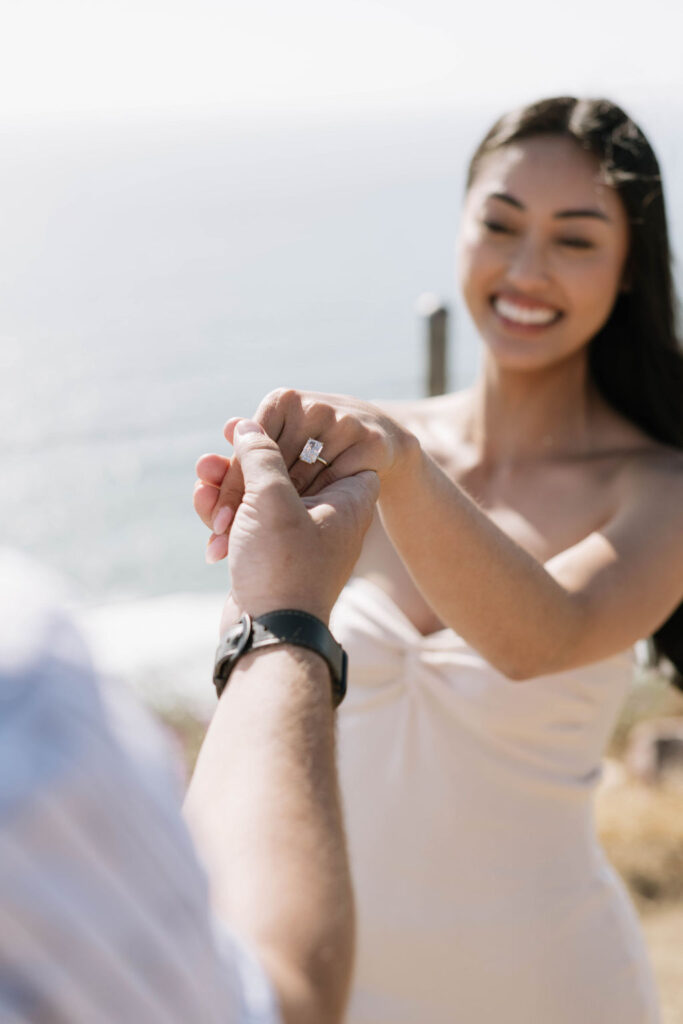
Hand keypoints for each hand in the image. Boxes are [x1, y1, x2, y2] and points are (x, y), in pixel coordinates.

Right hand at [194, 388, 412, 561]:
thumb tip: (249, 427)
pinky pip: (250, 522)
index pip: (343, 453)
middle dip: (250, 460)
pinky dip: (227, 513)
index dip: (311, 437)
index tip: (279, 427)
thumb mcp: (272, 497)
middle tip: (222, 448)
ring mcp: (299, 539)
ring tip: (202, 476)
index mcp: (349, 501)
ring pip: (264, 496)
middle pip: (291, 470)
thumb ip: (262, 454)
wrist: (270, 634)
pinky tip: (204, 504)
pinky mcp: (271, 557)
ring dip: (230, 485)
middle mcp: (330, 518)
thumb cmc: (282, 564)